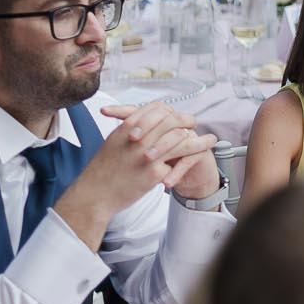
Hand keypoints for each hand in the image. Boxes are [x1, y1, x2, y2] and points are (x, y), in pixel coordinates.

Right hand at [56, 103, 218, 245]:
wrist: (93, 195)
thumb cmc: (102, 170)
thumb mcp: (113, 141)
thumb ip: (131, 128)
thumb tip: (149, 119)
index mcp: (127, 127)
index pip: (157, 108)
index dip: (171, 110)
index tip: (178, 114)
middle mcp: (138, 138)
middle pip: (172, 119)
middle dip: (188, 120)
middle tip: (195, 124)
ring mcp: (147, 155)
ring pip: (181, 139)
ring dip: (199, 139)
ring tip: (210, 140)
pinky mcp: (153, 173)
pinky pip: (176, 163)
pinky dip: (186, 161)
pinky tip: (199, 159)